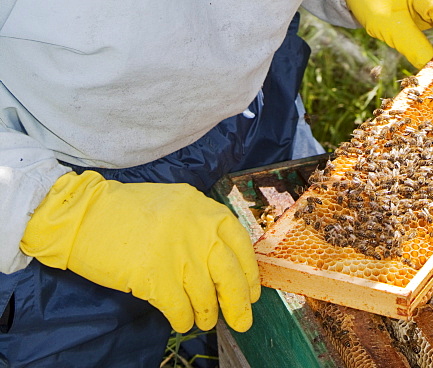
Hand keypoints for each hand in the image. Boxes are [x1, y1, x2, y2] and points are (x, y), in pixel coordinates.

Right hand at [20, 171, 259, 332]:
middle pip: (230, 273)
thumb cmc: (128, 211)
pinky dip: (183, 320)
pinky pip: (180, 309)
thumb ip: (200, 224)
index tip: (252, 291)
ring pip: (206, 296)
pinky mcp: (155, 277)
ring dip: (207, 314)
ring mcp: (177, 253)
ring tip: (203, 318)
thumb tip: (223, 260)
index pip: (239, 242)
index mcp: (202, 208)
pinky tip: (180, 320)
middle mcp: (196, 229)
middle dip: (238, 302)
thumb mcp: (175, 204)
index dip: (249, 271)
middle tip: (241, 320)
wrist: (87, 215)